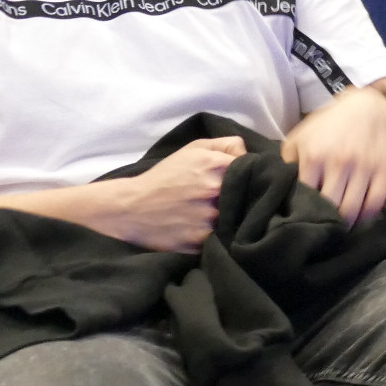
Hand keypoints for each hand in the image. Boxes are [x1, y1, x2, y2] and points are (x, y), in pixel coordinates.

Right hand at [96, 136, 245, 252]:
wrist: (130, 207)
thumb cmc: (165, 176)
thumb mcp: (194, 149)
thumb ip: (227, 145)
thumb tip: (252, 156)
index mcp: (216, 165)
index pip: (255, 170)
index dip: (252, 175)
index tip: (245, 180)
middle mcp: (215, 191)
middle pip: (250, 196)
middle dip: (246, 197)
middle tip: (236, 199)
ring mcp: (209, 217)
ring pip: (238, 218)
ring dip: (235, 217)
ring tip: (222, 216)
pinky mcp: (201, 240)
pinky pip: (223, 238)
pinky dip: (221, 234)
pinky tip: (211, 229)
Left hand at [279, 87, 385, 226]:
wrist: (368, 109)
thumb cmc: (328, 126)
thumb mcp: (300, 137)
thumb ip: (287, 162)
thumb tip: (279, 189)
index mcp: (314, 156)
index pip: (304, 196)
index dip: (301, 212)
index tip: (299, 221)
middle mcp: (339, 163)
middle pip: (328, 208)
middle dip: (322, 223)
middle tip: (319, 230)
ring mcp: (363, 168)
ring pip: (352, 210)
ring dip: (343, 225)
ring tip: (336, 230)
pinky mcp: (384, 171)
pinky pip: (374, 204)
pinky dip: (365, 218)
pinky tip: (357, 220)